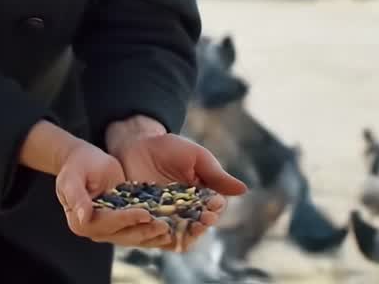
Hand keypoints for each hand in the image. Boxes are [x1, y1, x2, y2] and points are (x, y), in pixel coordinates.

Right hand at [54, 140, 173, 247]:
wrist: (83, 160)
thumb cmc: (76, 166)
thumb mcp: (72, 178)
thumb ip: (77, 197)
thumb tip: (84, 217)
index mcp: (81, 222)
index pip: (107, 224)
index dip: (127, 219)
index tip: (145, 213)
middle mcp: (97, 230)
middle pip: (123, 235)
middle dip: (145, 231)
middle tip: (164, 225)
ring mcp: (111, 228)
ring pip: (134, 236)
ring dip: (152, 235)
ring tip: (171, 230)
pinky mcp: (123, 221)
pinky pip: (139, 228)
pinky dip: (154, 229)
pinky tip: (171, 227)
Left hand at [111, 133, 248, 251]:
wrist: (135, 143)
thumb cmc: (168, 148)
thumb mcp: (195, 157)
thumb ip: (216, 174)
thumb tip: (243, 190)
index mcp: (200, 198)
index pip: (212, 211)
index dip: (214, 211)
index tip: (213, 208)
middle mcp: (184, 212)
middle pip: (197, 227)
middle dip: (201, 225)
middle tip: (202, 219)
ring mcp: (164, 217)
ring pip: (178, 235)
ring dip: (184, 234)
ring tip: (184, 226)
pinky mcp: (144, 220)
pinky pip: (154, 235)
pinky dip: (160, 235)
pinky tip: (162, 228)